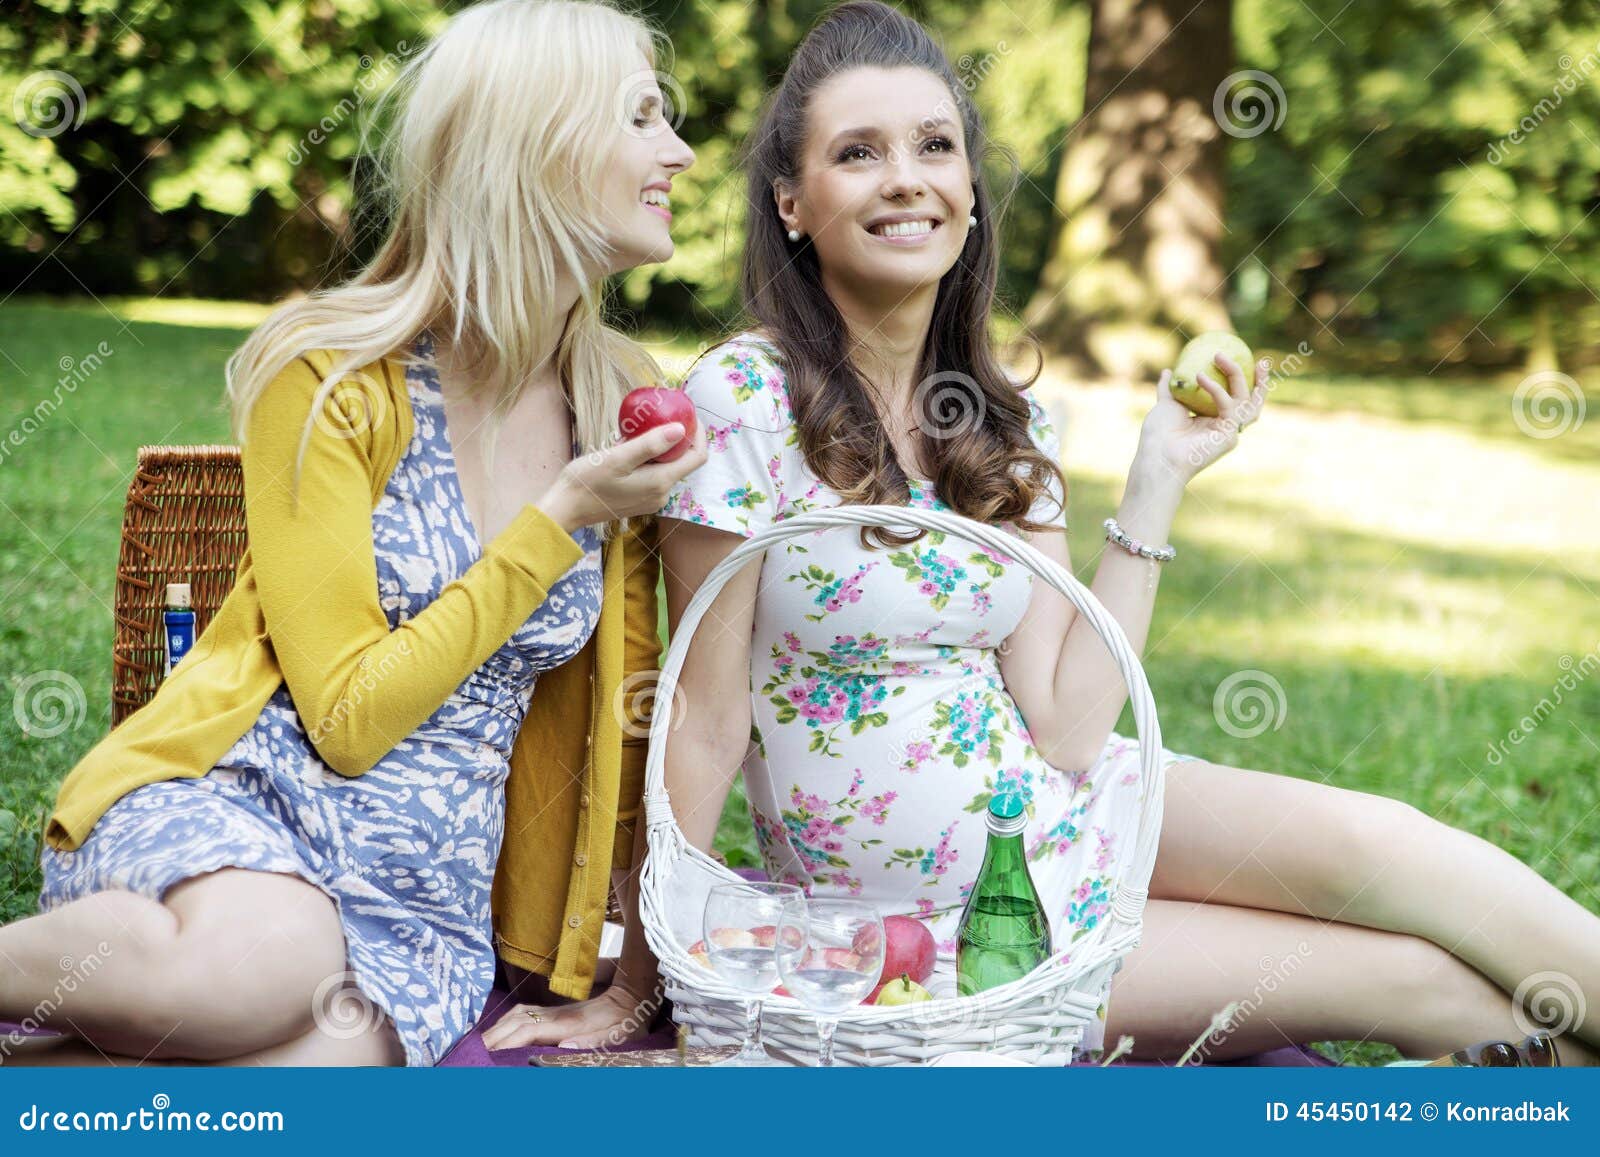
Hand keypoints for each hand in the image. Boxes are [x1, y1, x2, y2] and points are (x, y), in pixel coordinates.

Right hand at [479, 984, 663, 1051]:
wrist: (638, 985)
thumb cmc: (631, 1015)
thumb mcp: (620, 1033)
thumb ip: (593, 1042)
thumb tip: (564, 1047)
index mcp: (570, 1021)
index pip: (529, 1030)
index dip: (507, 1042)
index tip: (487, 1055)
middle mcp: (558, 1012)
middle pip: (517, 1022)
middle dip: (494, 1038)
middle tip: (473, 1054)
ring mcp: (556, 1007)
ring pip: (518, 1013)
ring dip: (498, 1028)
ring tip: (482, 1045)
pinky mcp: (558, 1007)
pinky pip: (525, 1011)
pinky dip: (507, 1021)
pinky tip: (502, 1030)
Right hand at [537, 421, 708, 530]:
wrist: (566, 509)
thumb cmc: (587, 482)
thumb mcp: (618, 458)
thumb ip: (650, 444)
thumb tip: (681, 429)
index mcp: (660, 482)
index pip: (697, 457)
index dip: (697, 434)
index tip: (687, 414)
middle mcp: (662, 494)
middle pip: (683, 461)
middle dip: (677, 437)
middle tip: (660, 415)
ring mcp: (652, 499)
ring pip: (668, 467)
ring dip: (660, 447)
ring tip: (639, 429)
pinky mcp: (641, 500)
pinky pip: (654, 474)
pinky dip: (649, 459)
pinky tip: (629, 447)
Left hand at [1133, 353, 1270, 489]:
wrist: (1156, 455)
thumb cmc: (1159, 434)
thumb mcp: (1167, 404)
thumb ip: (1171, 388)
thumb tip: (1168, 371)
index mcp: (1215, 421)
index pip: (1238, 400)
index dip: (1247, 382)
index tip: (1245, 360)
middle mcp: (1226, 427)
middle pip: (1253, 402)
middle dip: (1260, 381)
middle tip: (1259, 361)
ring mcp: (1230, 433)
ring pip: (1248, 402)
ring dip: (1237, 376)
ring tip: (1222, 357)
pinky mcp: (1229, 437)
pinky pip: (1228, 407)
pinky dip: (1215, 390)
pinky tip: (1200, 377)